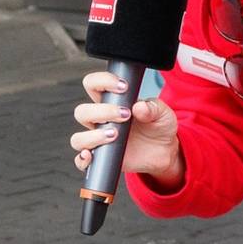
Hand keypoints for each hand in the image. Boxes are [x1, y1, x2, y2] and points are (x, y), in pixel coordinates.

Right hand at [70, 69, 184, 188]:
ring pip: (78, 138)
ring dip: (93, 136)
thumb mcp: (162, 112)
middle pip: (82, 112)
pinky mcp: (102, 158)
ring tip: (115, 134)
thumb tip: (139, 107)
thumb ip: (152, 107)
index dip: (102, 82)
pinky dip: (82, 159)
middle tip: (125, 115)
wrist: (164, 150)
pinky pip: (81, 161)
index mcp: (111, 102)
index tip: (122, 87)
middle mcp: (101, 120)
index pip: (93, 84)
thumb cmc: (158, 126)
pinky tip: (92, 155)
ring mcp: (99, 140)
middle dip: (101, 112)